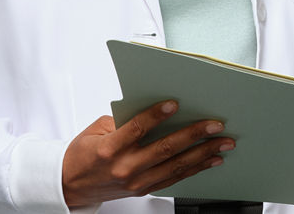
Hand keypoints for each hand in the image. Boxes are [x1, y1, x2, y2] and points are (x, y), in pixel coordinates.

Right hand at [61, 100, 234, 207]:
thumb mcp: (96, 129)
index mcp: (110, 148)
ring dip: (203, 153)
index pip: (137, 129)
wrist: (70, 185)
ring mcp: (136, 182)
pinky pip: (174, 178)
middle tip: (215, 124)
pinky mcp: (143, 189)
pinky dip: (195, 169)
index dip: (157, 115)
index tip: (175, 103)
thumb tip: (155, 108)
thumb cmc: (83, 153)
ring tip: (223, 143)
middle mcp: (124, 167)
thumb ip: (124, 119)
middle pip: (165, 148)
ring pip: (175, 166)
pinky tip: (210, 160)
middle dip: (194, 135)